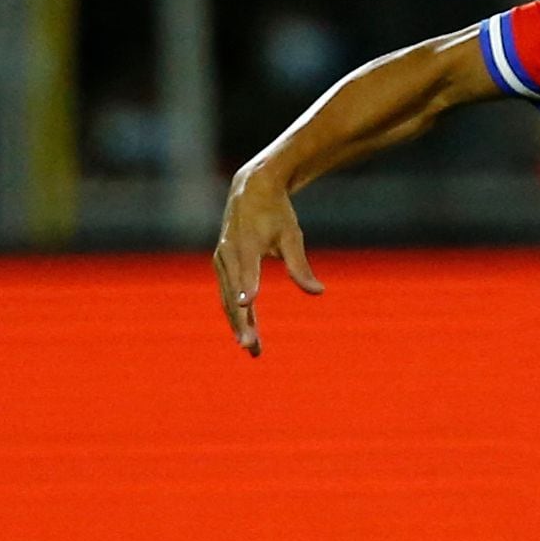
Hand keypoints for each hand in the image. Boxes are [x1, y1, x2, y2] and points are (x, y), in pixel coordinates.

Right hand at [213, 169, 323, 356]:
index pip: (246, 271)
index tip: (247, 306)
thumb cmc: (276, 214)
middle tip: (250, 347)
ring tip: (253, 349)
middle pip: (233, 294)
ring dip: (239, 324)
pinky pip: (228, 294)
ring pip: (228, 299)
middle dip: (241, 322)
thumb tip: (318, 292)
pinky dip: (237, 314)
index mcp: (245, 245)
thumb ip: (301, 266)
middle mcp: (227, 254)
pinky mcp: (222, 265)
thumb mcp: (292, 236)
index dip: (247, 288)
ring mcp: (221, 261)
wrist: (251, 191)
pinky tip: (248, 332)